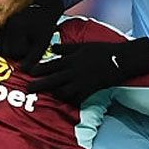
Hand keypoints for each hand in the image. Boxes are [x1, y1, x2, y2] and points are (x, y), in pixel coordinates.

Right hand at [0, 0, 64, 70]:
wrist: (42, 7)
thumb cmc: (44, 26)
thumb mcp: (42, 43)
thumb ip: (33, 58)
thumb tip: (24, 71)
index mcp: (16, 28)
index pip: (15, 52)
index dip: (25, 53)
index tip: (34, 46)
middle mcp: (5, 25)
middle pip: (5, 52)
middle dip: (16, 53)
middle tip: (28, 46)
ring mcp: (1, 25)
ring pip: (0, 48)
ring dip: (10, 50)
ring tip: (23, 43)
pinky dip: (6, 45)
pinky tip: (17, 41)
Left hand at [27, 38, 148, 102]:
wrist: (120, 60)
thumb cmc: (102, 51)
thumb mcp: (82, 46)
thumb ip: (66, 49)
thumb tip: (52, 48)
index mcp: (72, 59)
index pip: (52, 64)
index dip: (40, 68)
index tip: (29, 72)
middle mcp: (75, 71)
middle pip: (53, 79)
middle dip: (40, 84)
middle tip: (28, 88)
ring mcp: (82, 82)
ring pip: (64, 91)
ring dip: (54, 93)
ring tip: (48, 95)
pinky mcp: (90, 90)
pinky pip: (77, 98)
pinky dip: (70, 101)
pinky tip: (65, 102)